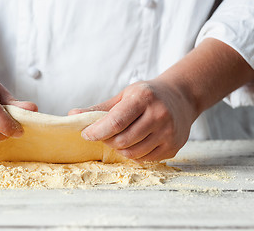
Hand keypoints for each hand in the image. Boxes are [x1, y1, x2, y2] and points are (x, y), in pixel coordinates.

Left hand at [69, 80, 197, 161]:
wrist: (181, 97)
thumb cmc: (148, 95)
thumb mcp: (125, 95)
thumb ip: (100, 108)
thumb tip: (73, 115)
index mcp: (144, 98)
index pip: (116, 122)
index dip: (97, 131)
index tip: (86, 134)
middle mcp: (159, 115)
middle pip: (122, 140)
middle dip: (107, 140)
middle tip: (105, 134)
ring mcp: (169, 133)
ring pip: (132, 153)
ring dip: (119, 148)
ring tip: (120, 137)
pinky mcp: (173, 147)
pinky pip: (145, 159)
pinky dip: (134, 153)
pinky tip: (136, 142)